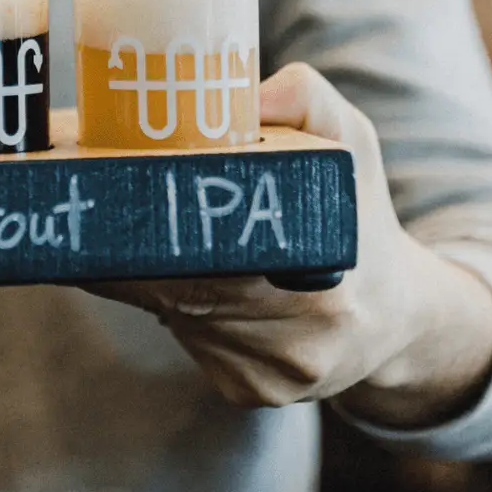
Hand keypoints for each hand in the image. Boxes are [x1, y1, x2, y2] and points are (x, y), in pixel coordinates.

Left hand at [86, 64, 491, 427]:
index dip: (147, 229)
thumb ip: (300, 98)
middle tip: (96, 202)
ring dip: (146, 271)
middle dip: (128, 244)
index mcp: (324, 284)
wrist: (395, 312)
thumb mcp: (349, 140)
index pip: (206, 262)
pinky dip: (174, 304)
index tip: (110, 195)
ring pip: (170, 313)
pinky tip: (195, 278)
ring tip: (150, 231)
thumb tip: (241, 99)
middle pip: (173, 290)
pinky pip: (186, 339)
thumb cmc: (357, 213)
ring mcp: (270, 377)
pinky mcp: (248, 392)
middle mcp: (298, 345)